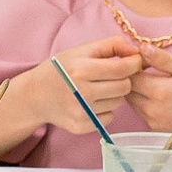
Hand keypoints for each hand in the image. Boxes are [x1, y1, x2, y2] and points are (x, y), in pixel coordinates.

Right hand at [27, 37, 142, 132]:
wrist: (35, 95)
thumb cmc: (61, 69)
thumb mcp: (81, 50)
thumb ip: (111, 45)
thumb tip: (136, 51)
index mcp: (81, 69)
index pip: (123, 69)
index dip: (134, 64)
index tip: (135, 62)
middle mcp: (81, 92)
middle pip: (124, 87)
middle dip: (124, 79)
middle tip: (112, 75)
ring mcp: (81, 112)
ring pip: (119, 102)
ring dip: (114, 94)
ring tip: (98, 88)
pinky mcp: (81, 126)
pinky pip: (109, 117)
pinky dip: (105, 110)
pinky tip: (92, 102)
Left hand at [126, 47, 171, 152]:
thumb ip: (164, 59)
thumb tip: (142, 47)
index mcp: (160, 92)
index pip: (129, 74)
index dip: (133, 63)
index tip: (146, 56)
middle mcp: (152, 110)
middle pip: (127, 89)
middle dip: (133, 75)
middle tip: (150, 66)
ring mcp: (153, 121)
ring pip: (132, 100)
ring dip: (138, 88)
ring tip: (158, 78)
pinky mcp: (157, 128)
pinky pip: (141, 110)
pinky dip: (145, 99)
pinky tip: (162, 92)